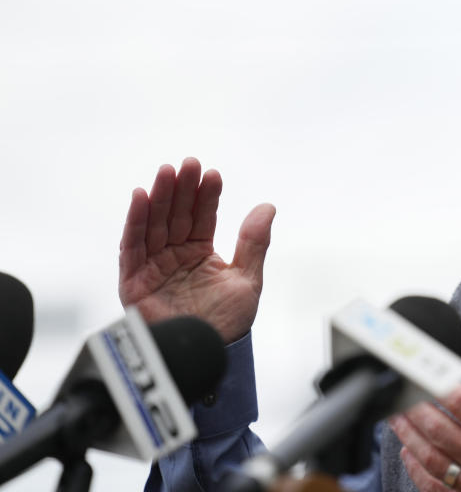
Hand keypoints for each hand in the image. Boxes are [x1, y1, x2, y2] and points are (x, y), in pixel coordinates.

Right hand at [118, 158, 275, 343]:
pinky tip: (140, 197)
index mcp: (200, 254)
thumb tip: (267, 207)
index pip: (203, 217)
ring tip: (167, 172)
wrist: (206, 358)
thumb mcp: (246, 279)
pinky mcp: (134, 281)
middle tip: (188, 163)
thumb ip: (254, 243)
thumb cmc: (226, 325)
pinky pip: (132, 246)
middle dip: (182, 189)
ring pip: (154, 224)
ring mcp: (154, 267)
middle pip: (176, 215)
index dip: (207, 196)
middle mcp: (175, 256)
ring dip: (159, 197)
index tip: (213, 174)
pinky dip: (134, 221)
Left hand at [390, 341, 460, 491]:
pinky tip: (409, 456)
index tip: (422, 373)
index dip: (440, 387)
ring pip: (434, 460)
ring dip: (410, 438)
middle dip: (415, 410)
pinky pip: (438, 490)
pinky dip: (418, 473)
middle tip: (398, 393)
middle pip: (441, 431)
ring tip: (395, 419)